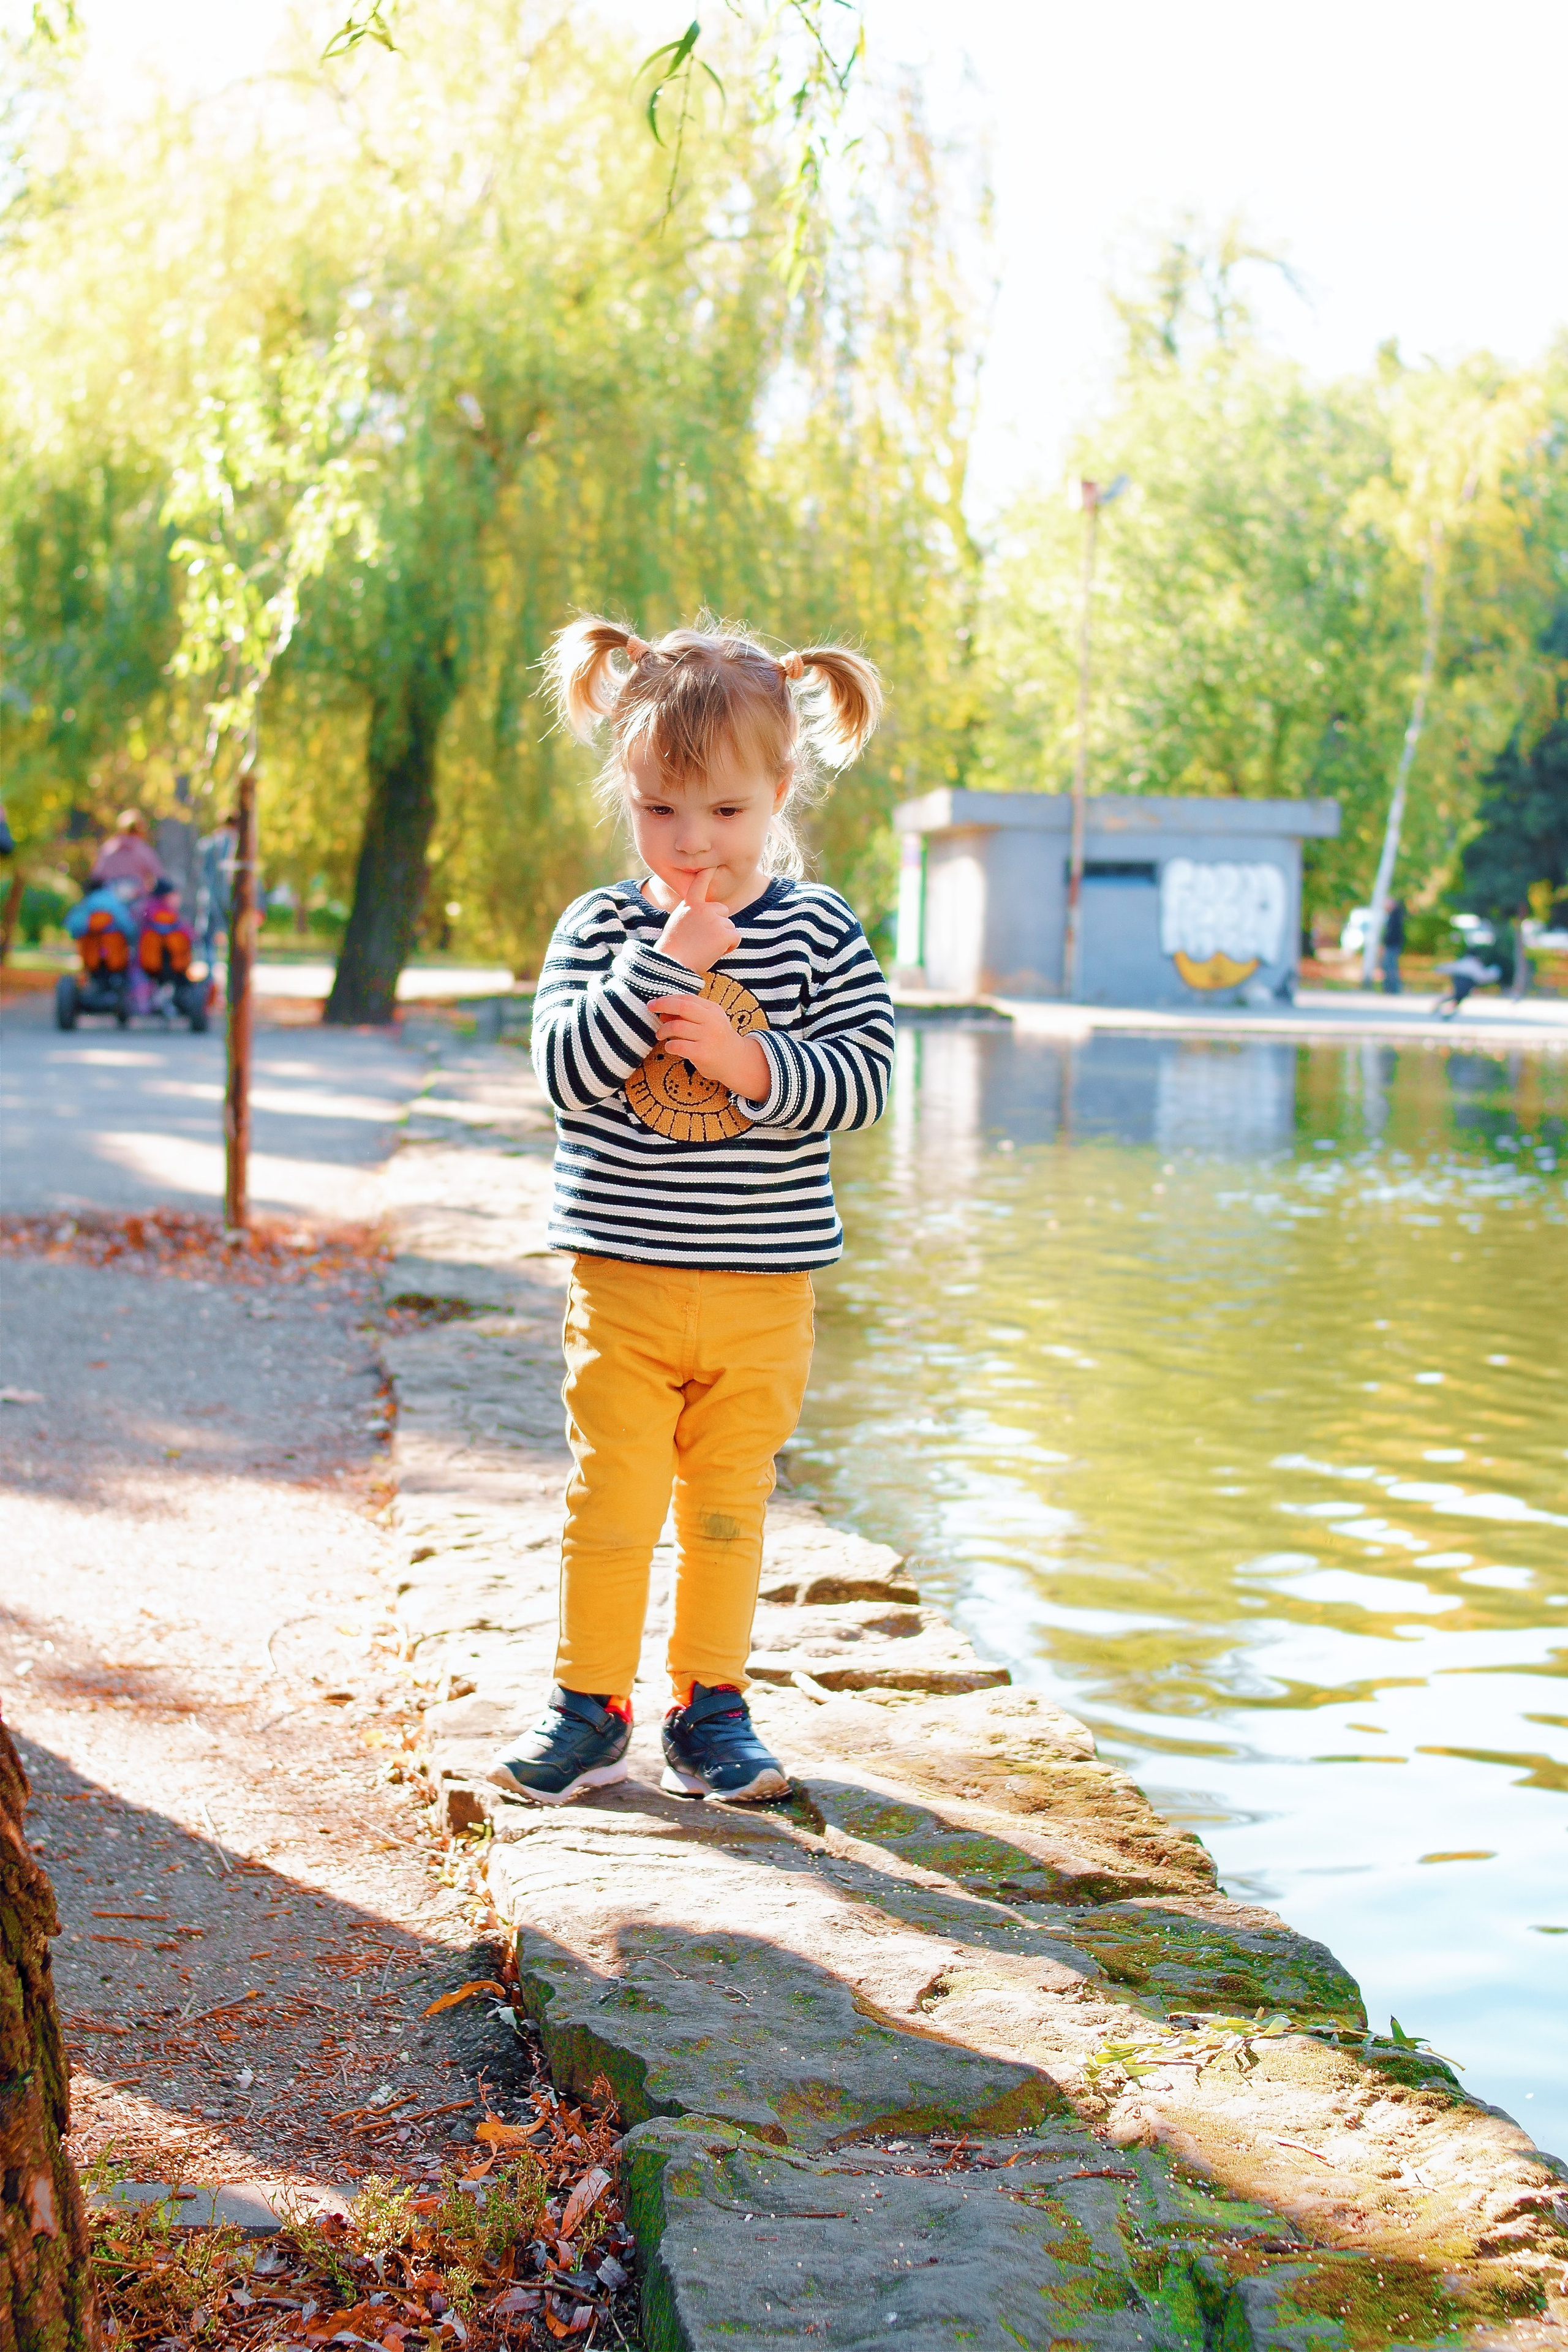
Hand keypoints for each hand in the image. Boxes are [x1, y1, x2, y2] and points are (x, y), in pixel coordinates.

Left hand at [650, 993, 770, 1099]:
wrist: (735, 1061)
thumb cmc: (716, 1039)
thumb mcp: (706, 1022)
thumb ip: (687, 1016)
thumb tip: (662, 1012)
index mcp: (712, 1009)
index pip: (687, 998)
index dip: (668, 999)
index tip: (655, 1002)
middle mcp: (712, 1021)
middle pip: (682, 1007)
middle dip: (662, 1005)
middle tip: (650, 1008)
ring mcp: (708, 1037)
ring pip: (677, 1027)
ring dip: (663, 1030)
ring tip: (660, 1034)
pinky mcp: (703, 1053)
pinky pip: (678, 1046)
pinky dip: (669, 1045)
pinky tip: (670, 1047)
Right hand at [658, 866, 740, 974]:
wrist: (672, 964)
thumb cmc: (673, 949)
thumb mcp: (678, 923)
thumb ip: (692, 914)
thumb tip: (708, 915)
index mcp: (690, 905)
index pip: (700, 885)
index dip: (707, 875)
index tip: (711, 866)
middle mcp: (704, 909)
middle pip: (723, 912)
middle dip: (719, 924)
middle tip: (703, 940)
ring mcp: (715, 920)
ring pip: (729, 927)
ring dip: (722, 939)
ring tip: (704, 948)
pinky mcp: (724, 933)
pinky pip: (736, 938)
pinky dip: (729, 947)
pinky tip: (714, 952)